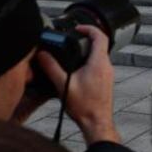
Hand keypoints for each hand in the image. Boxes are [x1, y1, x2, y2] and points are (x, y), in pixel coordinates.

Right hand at [35, 25, 119, 143]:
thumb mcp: (63, 85)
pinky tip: (78, 69)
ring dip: (88, 51)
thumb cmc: (84, 107)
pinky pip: (100, 64)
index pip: (100, 36)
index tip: (78, 28)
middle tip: (74, 38)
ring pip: (100, 55)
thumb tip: (42, 55)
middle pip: (100, 44)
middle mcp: (106, 66)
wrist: (96, 122)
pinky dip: (90, 61)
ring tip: (73, 52)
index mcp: (99, 63)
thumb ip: (51, 68)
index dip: (89, 28)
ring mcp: (108, 74)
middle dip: (87, 39)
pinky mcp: (106, 81)